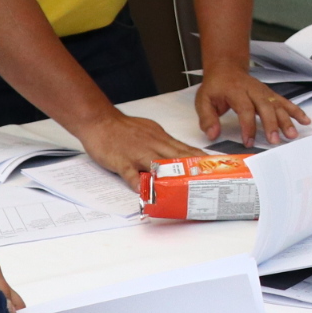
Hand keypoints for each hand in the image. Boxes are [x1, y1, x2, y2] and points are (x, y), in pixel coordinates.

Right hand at [76, 110, 204, 176]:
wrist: (100, 121)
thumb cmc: (124, 127)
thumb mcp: (150, 130)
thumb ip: (163, 143)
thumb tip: (177, 152)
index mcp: (160, 138)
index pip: (183, 148)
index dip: (198, 157)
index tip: (211, 165)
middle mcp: (152, 145)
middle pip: (176, 157)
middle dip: (192, 169)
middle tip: (205, 179)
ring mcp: (137, 154)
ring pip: (157, 165)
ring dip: (170, 176)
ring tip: (183, 188)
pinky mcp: (122, 161)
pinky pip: (131, 174)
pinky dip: (137, 182)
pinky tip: (144, 191)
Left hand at [196, 61, 307, 146]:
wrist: (227, 69)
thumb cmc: (216, 87)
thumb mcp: (203, 100)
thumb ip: (207, 118)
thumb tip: (212, 134)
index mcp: (236, 91)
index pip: (245, 109)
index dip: (248, 126)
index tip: (248, 141)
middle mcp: (253, 90)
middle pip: (265, 106)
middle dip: (271, 124)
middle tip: (274, 140)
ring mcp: (264, 92)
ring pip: (277, 105)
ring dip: (286, 120)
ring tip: (292, 135)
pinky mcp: (271, 94)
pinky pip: (285, 102)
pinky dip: (296, 111)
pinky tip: (305, 120)